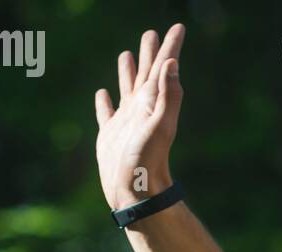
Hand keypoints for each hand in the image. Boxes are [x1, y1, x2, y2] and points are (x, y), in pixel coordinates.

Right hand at [94, 24, 185, 210]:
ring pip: (126, 89)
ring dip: (128, 72)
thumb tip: (172, 64)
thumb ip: (169, 96)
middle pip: (146, 74)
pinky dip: (104, 102)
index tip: (178, 28)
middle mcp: (141, 109)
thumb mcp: (159, 126)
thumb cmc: (147, 162)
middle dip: (150, 53)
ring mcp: (125, 122)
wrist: (135, 193)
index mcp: (152, 103)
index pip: (163, 69)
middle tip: (151, 33)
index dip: (170, 48)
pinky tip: (103, 94)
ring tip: (127, 55)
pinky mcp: (110, 136)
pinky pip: (107, 113)